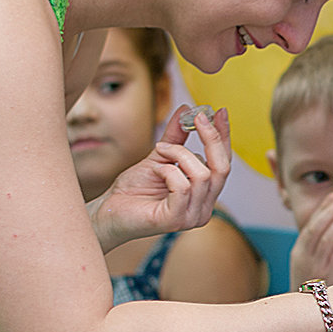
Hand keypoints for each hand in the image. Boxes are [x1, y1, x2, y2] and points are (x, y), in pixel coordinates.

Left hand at [88, 106, 231, 251]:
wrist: (108, 212)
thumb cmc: (132, 190)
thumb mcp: (158, 157)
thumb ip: (176, 137)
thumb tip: (187, 110)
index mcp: (204, 195)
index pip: (223, 163)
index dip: (224, 137)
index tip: (220, 112)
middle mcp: (204, 207)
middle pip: (222, 168)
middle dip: (212, 138)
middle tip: (198, 117)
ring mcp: (192, 216)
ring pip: (202, 174)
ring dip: (179, 154)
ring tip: (159, 150)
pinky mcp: (176, 220)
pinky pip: (183, 186)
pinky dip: (168, 171)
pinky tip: (155, 171)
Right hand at [288, 193, 332, 287]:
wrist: (312, 312)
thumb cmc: (317, 285)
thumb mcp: (316, 262)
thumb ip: (327, 243)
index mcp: (299, 251)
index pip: (310, 224)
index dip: (321, 209)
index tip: (332, 196)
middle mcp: (305, 255)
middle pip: (315, 227)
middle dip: (329, 210)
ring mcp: (316, 264)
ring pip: (326, 236)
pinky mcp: (328, 272)